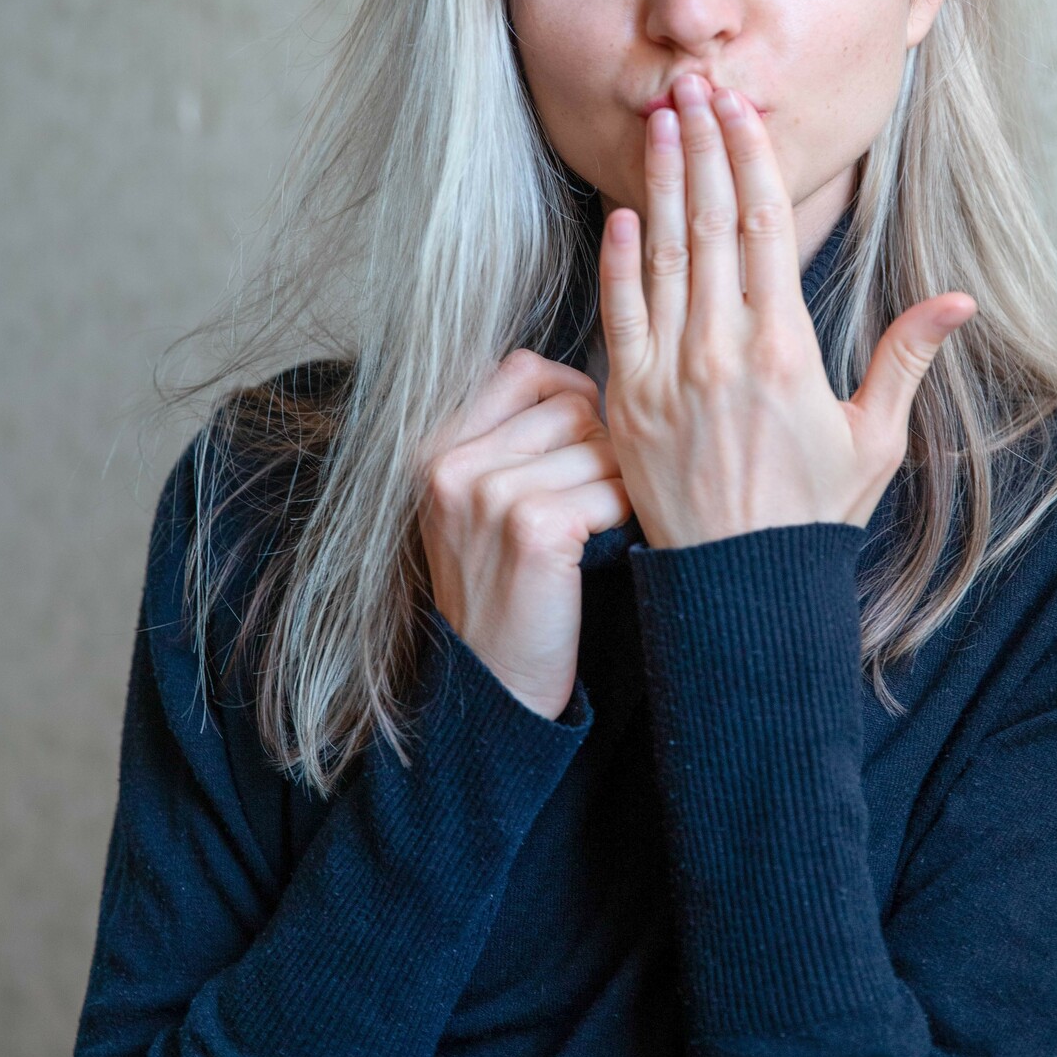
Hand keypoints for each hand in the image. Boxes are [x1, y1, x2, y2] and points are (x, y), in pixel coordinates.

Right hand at [415, 350, 632, 718]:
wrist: (490, 689)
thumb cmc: (500, 592)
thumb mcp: (474, 506)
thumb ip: (510, 439)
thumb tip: (587, 386)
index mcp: (433, 449)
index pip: (523, 368)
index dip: (570, 396)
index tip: (581, 442)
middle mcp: (452, 464)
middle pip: (571, 403)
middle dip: (599, 446)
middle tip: (587, 501)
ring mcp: (489, 494)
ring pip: (601, 444)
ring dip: (614, 484)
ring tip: (592, 530)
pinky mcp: (534, 528)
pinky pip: (614, 490)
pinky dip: (622, 516)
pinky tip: (600, 549)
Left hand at [597, 72, 976, 549]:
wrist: (741, 588)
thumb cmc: (813, 514)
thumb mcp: (875, 440)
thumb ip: (906, 359)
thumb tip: (959, 301)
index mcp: (786, 351)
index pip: (765, 229)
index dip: (751, 159)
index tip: (741, 108)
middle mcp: (722, 353)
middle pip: (711, 224)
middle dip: (704, 147)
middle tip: (694, 85)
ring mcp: (667, 376)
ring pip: (662, 257)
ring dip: (661, 184)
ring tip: (660, 122)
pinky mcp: (627, 403)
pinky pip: (620, 315)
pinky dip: (620, 261)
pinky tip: (624, 213)